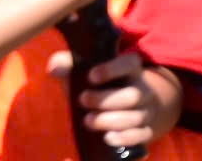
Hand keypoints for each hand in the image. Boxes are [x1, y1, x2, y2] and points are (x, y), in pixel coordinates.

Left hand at [48, 51, 174, 150]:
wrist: (138, 104)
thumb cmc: (106, 85)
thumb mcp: (90, 71)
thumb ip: (71, 65)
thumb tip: (54, 67)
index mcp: (131, 69)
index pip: (130, 63)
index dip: (112, 69)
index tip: (91, 76)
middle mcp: (143, 89)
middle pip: (133, 95)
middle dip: (106, 100)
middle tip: (83, 100)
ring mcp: (146, 111)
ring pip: (135, 117)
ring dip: (110, 120)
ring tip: (87, 121)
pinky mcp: (146, 130)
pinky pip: (141, 136)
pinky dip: (125, 138)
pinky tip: (107, 137)